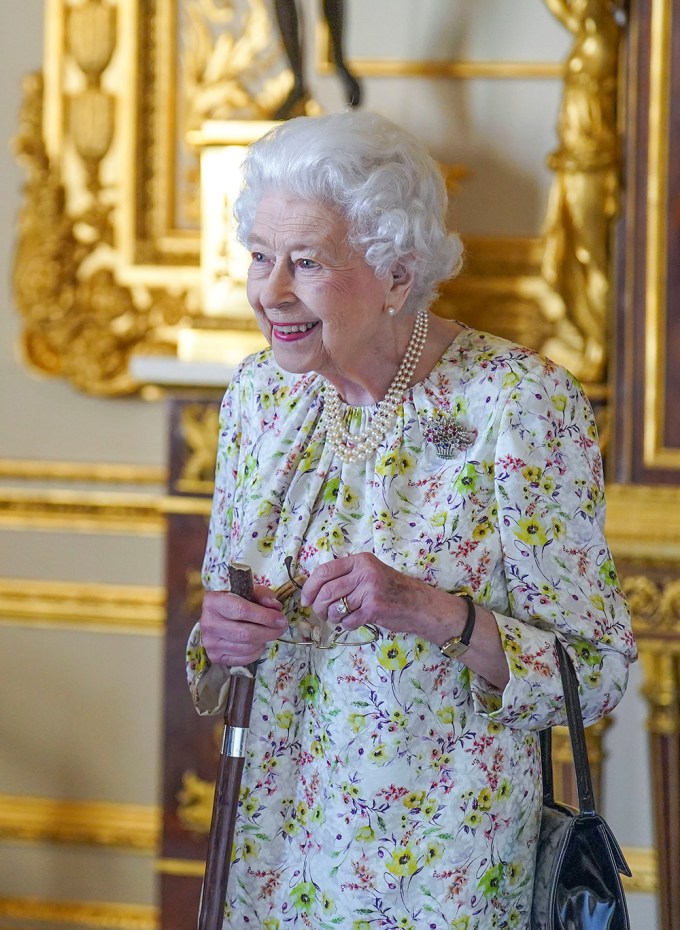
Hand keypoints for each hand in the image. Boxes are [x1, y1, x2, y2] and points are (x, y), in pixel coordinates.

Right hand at [199, 585, 287, 666]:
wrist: (215, 616)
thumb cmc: (234, 601)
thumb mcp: (248, 592)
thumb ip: (263, 596)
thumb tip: (276, 608)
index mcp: (214, 602)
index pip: (243, 611)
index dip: (266, 616)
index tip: (281, 619)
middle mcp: (208, 623)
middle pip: (246, 633)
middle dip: (269, 632)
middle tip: (282, 628)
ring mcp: (210, 642)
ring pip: (246, 648)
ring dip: (264, 641)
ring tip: (270, 633)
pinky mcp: (215, 657)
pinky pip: (243, 659)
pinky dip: (256, 652)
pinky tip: (258, 643)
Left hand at [300, 553, 448, 639]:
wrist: (418, 604)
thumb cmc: (391, 590)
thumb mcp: (369, 573)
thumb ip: (346, 576)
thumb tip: (313, 589)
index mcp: (360, 560)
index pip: (324, 571)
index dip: (310, 587)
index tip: (306, 600)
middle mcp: (364, 572)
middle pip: (327, 591)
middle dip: (318, 606)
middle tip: (321, 614)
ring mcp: (370, 589)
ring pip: (335, 607)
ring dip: (332, 617)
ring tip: (338, 618)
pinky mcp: (374, 608)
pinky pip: (348, 620)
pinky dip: (346, 625)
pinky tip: (354, 622)